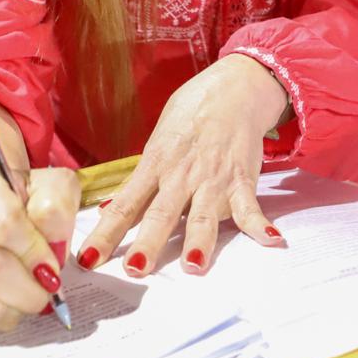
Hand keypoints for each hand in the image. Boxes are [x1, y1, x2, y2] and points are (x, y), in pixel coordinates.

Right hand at [0, 164, 79, 331]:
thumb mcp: (53, 186)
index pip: (5, 224)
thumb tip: (51, 246)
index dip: (34, 251)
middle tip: (48, 289)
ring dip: (15, 306)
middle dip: (27, 287)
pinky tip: (14, 300)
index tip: (52, 265)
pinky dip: (1, 317)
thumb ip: (56, 208)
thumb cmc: (27, 197)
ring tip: (32, 295)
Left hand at [77, 55, 287, 277]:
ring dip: (198, 241)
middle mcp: (181, 175)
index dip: (106, 233)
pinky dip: (260, 225)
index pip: (125, 205)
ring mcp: (213, 179)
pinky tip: (270, 241)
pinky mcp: (241, 179)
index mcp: (156, 164)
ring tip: (193, 266)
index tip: (87, 259)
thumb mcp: (158, 140)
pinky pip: (250, 207)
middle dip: (148, 242)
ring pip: (203, 216)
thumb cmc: (192, 113)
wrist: (233, 88)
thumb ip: (138, 178)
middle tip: (135, 269)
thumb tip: (108, 208)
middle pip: (161, 214)